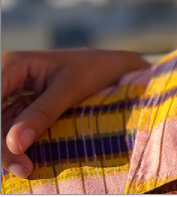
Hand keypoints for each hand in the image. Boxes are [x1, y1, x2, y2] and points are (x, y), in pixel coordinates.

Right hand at [1, 48, 148, 177]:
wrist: (110, 69)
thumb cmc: (93, 70)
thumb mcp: (71, 89)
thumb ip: (42, 114)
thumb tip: (14, 144)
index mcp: (12, 64)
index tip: (9, 147)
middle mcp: (3, 79)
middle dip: (1, 144)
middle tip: (22, 166)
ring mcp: (5, 96)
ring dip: (5, 151)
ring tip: (26, 168)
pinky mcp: (13, 110)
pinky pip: (4, 132)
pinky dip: (13, 148)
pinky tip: (25, 160)